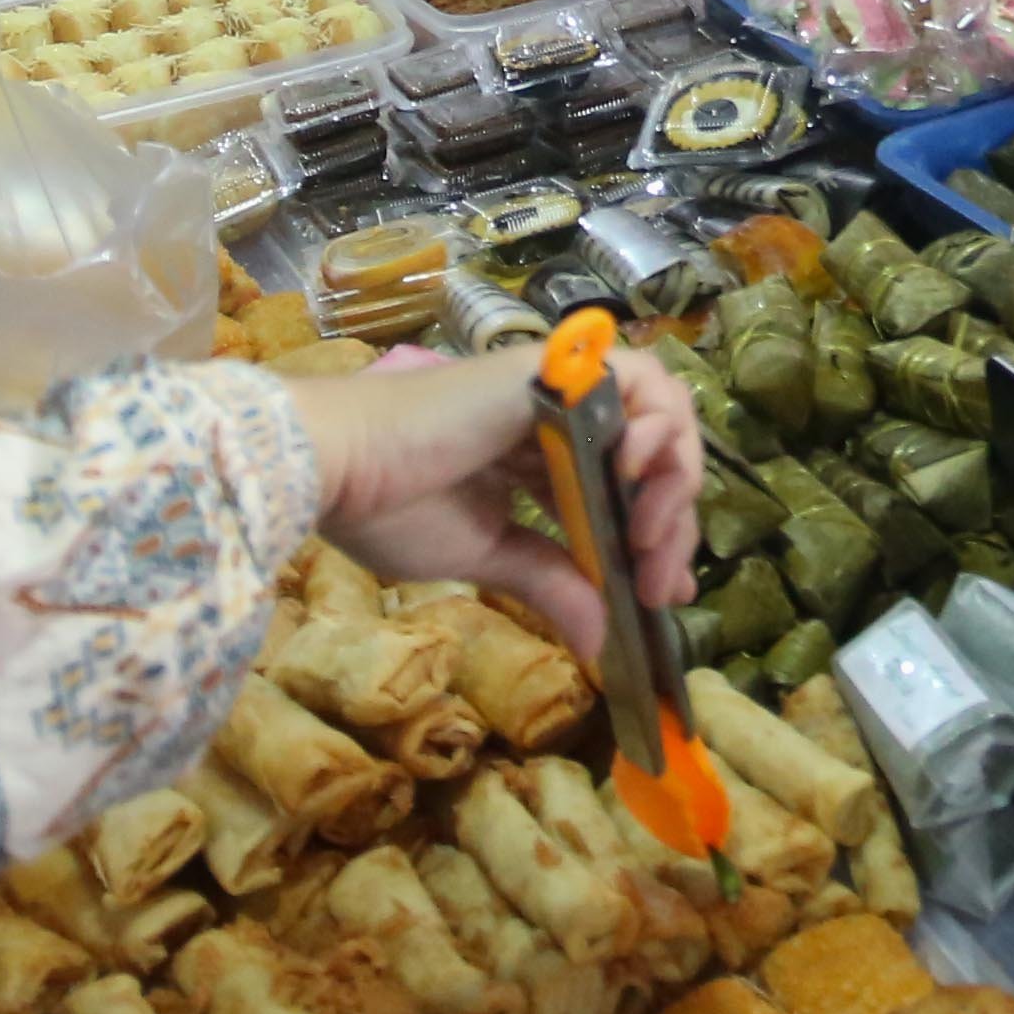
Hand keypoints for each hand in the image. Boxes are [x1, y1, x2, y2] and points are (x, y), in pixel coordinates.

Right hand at [283, 347, 700, 657]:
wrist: (342, 466)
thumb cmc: (393, 509)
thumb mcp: (488, 556)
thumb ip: (551, 585)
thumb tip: (600, 643)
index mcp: (538, 462)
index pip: (622, 495)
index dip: (655, 542)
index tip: (661, 596)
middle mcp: (560, 421)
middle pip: (653, 461)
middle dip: (671, 526)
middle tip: (653, 581)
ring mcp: (563, 390)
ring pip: (661, 418)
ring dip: (670, 482)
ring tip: (644, 536)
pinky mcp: (561, 370)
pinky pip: (640, 382)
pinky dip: (658, 426)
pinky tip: (633, 473)